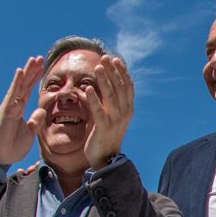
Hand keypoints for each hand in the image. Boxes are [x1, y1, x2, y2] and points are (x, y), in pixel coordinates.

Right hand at [0, 57, 44, 167]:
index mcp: (18, 108)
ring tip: (33, 59)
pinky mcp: (6, 112)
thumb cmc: (12, 146)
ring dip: (26, 72)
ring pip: (19, 86)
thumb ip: (35, 120)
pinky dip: (17, 83)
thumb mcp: (30, 132)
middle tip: (39, 57)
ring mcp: (9, 107)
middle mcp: (12, 105)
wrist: (2, 157)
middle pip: (24, 84)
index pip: (27, 89)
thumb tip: (42, 110)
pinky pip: (12, 95)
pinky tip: (21, 71)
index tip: (42, 66)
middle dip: (32, 70)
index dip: (34, 77)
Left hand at [83, 53, 135, 168]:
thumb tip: (106, 83)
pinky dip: (94, 100)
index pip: (128, 86)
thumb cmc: (106, 135)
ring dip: (104, 80)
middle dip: (113, 71)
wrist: (106, 158)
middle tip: (105, 57)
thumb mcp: (112, 115)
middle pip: (120, 88)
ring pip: (111, 96)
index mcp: (128, 109)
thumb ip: (111, 101)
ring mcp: (115, 121)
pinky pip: (99, 111)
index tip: (115, 59)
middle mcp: (124, 113)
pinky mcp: (104, 128)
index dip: (122, 72)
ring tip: (97, 67)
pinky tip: (87, 89)